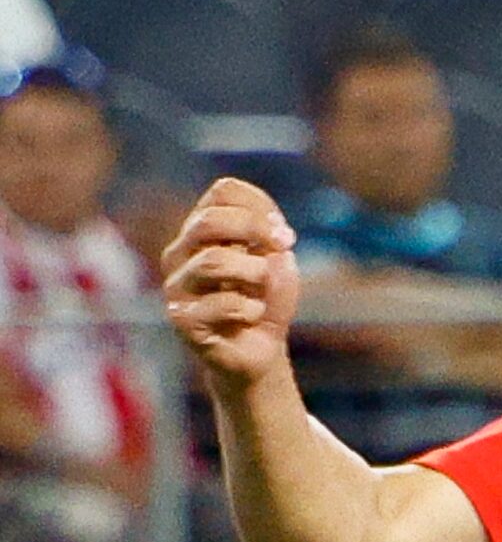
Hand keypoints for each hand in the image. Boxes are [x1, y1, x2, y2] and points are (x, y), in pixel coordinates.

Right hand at [161, 178, 300, 386]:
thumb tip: (273, 237)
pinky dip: (251, 309)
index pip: (223, 192)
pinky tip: (252, 316)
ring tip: (262, 288)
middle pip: (209, 220)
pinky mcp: (182, 319)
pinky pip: (221, 304)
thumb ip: (273, 240)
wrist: (259, 350)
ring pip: (214, 261)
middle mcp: (181, 252)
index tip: (283, 233)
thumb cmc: (265, 300)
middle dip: (255, 229)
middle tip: (283, 247)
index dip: (260, 205)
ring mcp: (177, 285)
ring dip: (254, 272)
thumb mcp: (278, 262)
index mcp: (202, 230)